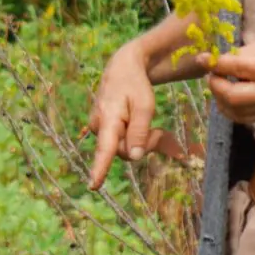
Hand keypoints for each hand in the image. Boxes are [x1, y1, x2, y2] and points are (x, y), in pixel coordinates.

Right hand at [86, 44, 169, 189]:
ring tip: (153, 126)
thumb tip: (134, 157)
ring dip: (141, 141)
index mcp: (108, 119)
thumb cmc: (135, 85)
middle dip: (144, 146)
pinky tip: (144, 127)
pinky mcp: (103, 130)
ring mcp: (99, 128)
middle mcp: (98, 126)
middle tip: (161, 132)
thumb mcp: (145, 105)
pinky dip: (135, 138)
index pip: (105, 148)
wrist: (122, 68)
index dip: (100, 168)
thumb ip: (140, 131)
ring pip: (123, 148)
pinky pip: (121, 142)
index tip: (93, 185)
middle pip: (123, 151)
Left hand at [207, 41, 254, 124]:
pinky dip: (227, 107)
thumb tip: (214, 62)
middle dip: (215, 86)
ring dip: (219, 97)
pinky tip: (228, 96)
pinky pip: (239, 117)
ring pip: (233, 110)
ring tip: (221, 85)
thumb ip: (239, 55)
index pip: (237, 69)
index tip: (202, 59)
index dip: (215, 65)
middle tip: (212, 75)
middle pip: (232, 97)